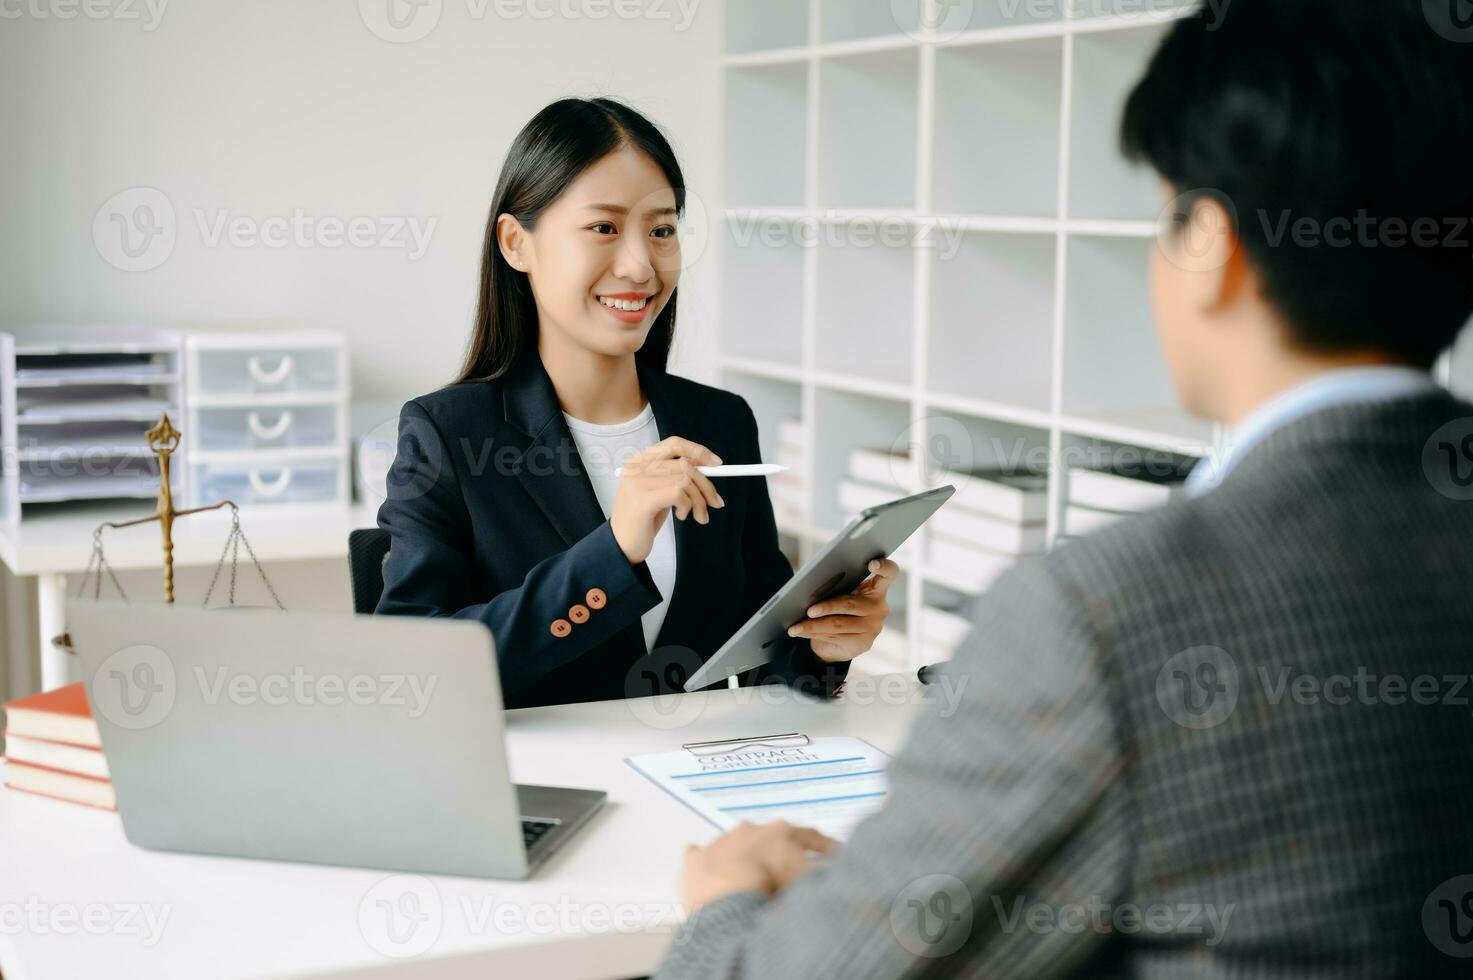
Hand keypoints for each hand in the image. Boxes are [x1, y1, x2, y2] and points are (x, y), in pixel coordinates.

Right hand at [610, 437, 724, 563]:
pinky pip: (679, 494)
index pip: (675, 444)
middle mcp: (636, 467)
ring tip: (698, 516)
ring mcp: (637, 482)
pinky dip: (688, 506)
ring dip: (699, 501)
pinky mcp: (642, 500)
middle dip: (706, 485)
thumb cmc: (644, 517)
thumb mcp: (662, 490)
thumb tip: (712, 466)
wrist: (623, 545)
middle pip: (685, 464)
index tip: (717, 464)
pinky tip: (681, 516)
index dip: (698, 452)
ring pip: (685, 481)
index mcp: (640, 460)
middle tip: (715, 503)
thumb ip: (679, 475)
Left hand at [680, 820, 838, 910]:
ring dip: (745, 858)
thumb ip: (827, 874)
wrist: (728, 898)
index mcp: (781, 833)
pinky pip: (700, 856)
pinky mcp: (696, 859)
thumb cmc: (771, 888)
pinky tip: (708, 868)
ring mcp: (721, 843)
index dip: (825, 846)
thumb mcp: (810, 880)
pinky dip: (706, 862)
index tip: (834, 853)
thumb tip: (845, 871)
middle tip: (788, 868)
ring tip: (750, 875)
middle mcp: (751, 830)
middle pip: (772, 838)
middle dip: (781, 851)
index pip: (810, 836)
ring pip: (737, 845)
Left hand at [786, 558, 899, 662]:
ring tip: (794, 626)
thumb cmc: (840, 608)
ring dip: (812, 625)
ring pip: (838, 624)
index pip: (889, 573)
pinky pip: (834, 637)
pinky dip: (813, 634)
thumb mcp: (843, 594)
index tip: (871, 562)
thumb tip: (810, 586)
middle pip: (850, 604)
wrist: (843, 641)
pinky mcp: (864, 644)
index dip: (883, 566)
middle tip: (809, 610)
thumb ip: (837, 587)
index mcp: (877, 588)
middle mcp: (879, 608)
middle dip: (826, 607)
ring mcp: (873, 627)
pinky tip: (800, 632)